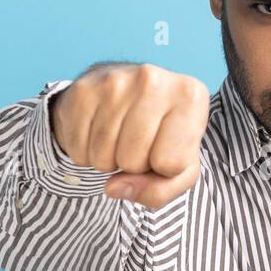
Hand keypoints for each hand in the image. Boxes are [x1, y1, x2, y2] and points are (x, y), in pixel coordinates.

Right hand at [51, 63, 209, 209]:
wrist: (124, 90)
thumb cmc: (160, 132)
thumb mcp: (179, 166)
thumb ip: (161, 190)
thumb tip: (114, 188)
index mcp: (191, 95)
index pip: (172, 164)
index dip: (165, 167)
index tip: (165, 146)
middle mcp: (153, 80)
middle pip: (133, 161)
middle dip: (133, 165)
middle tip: (138, 142)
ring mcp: (115, 82)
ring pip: (103, 158)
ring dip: (108, 161)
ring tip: (118, 137)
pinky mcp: (82, 90)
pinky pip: (79, 150)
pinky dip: (85, 153)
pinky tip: (97, 132)